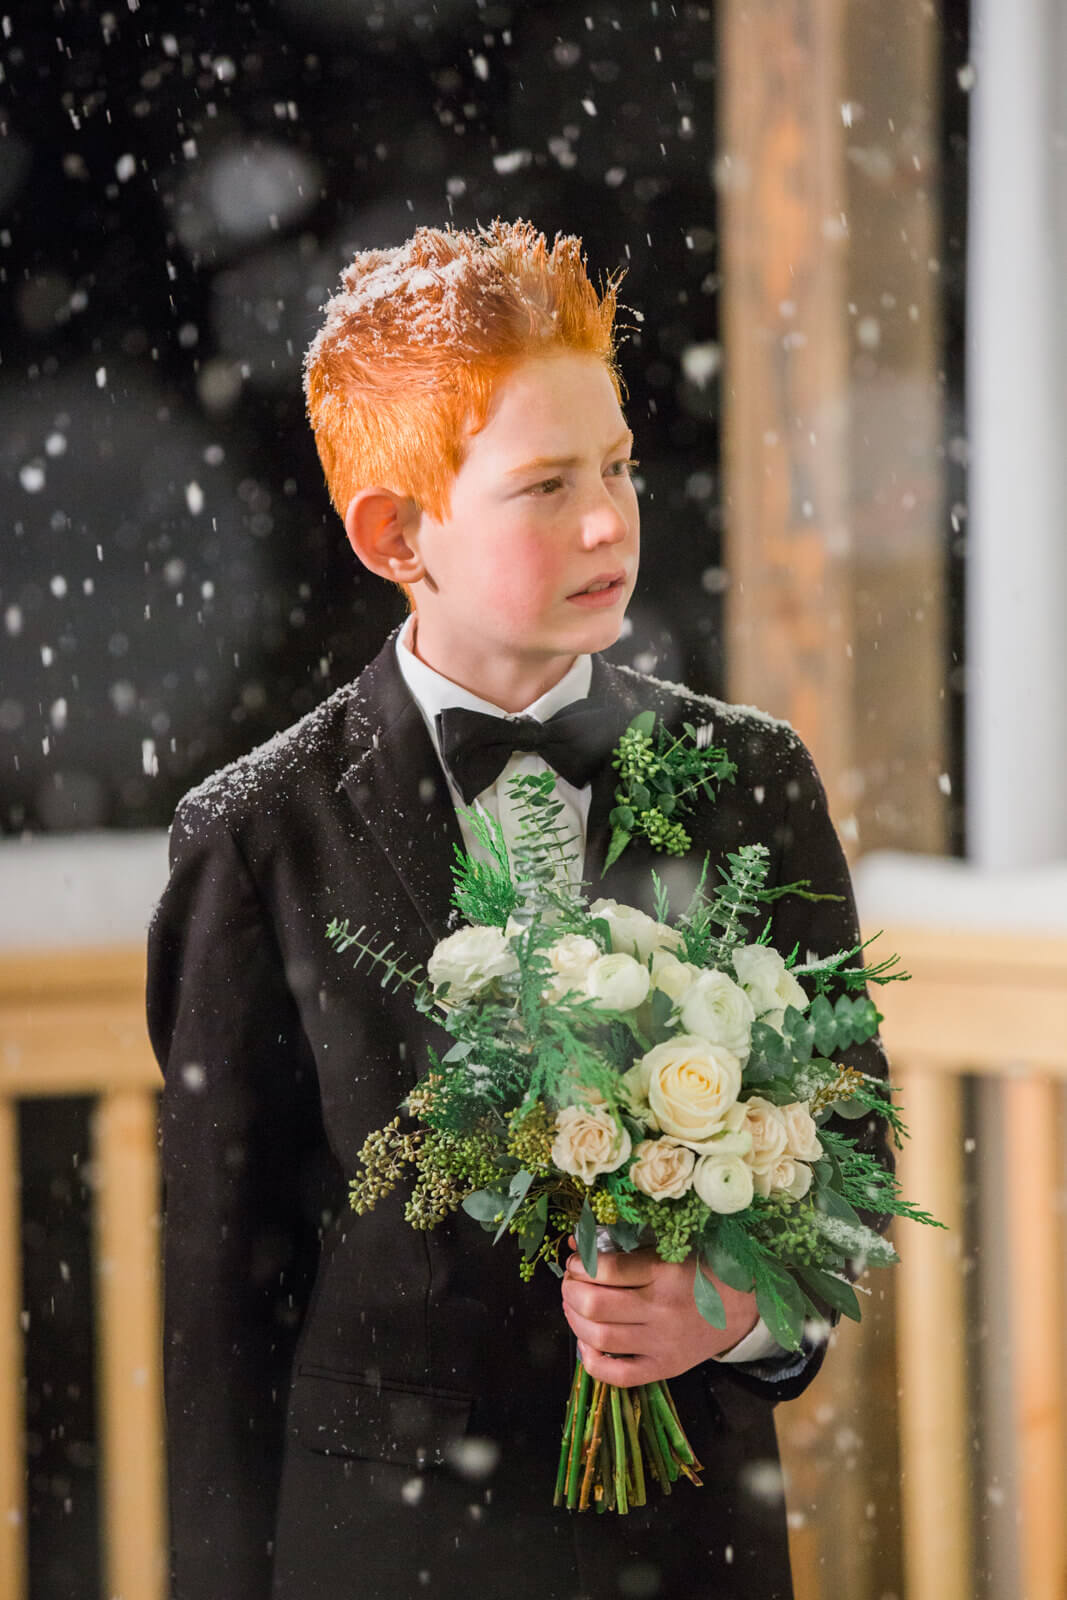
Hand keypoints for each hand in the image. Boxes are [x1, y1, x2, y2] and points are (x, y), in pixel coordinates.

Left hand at [560, 1239, 759, 1386]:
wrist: (743, 1307)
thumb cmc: (703, 1271)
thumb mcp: (670, 1250)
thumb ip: (627, 1247)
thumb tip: (576, 1241)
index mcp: (666, 1274)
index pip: (607, 1269)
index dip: (580, 1264)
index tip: (576, 1260)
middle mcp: (662, 1311)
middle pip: (596, 1305)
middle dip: (571, 1290)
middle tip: (571, 1282)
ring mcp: (663, 1344)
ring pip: (600, 1337)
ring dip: (574, 1319)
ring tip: (574, 1306)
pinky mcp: (665, 1368)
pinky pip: (618, 1374)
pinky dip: (591, 1361)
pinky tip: (586, 1343)